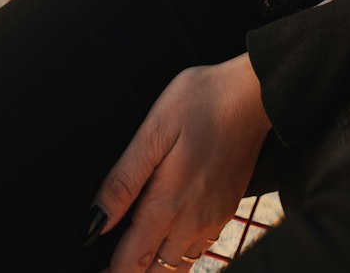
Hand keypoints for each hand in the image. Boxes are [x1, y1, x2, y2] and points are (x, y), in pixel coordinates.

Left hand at [91, 54, 272, 271]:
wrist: (254, 93)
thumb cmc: (202, 101)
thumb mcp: (154, 129)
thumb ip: (124, 180)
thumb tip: (95, 222)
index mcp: (169, 204)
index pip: (130, 264)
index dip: (109, 268)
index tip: (96, 261)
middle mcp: (193, 223)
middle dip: (130, 270)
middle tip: (111, 255)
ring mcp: (213, 220)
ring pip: (177, 267)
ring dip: (154, 265)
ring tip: (134, 246)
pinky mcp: (226, 211)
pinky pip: (198, 250)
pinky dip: (177, 253)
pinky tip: (167, 231)